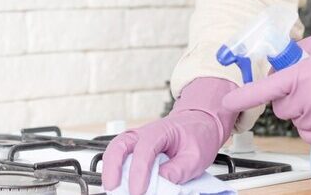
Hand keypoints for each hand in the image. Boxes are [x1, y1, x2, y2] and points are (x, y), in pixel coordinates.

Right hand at [101, 77, 236, 194]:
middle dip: (112, 169)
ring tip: (113, 189)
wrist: (199, 123)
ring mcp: (137, 140)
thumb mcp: (196, 156)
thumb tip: (162, 182)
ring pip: (115, 150)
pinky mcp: (135, 150)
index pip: (145, 150)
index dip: (139, 172)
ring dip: (111, 170)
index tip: (138, 191)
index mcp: (161, 131)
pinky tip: (120, 184)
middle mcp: (144, 133)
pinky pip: (120, 157)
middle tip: (113, 189)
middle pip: (119, 146)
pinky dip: (116, 171)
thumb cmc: (197, 135)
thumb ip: (179, 170)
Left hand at [221, 5, 310, 145]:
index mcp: (300, 74)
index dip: (242, 97)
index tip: (227, 102)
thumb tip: (281, 63)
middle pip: (281, 108)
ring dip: (305, 112)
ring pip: (297, 122)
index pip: (263, 89)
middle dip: (289, 99)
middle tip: (309, 87)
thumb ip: (296, 56)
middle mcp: (306, 98)